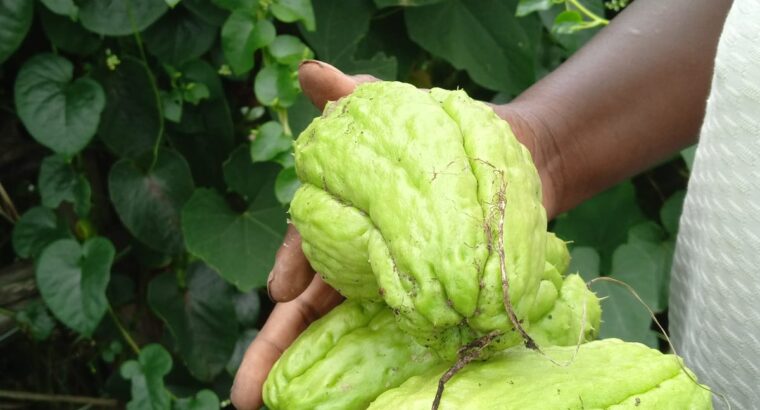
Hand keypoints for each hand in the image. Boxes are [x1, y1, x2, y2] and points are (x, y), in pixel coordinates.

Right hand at [230, 60, 556, 408]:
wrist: (512, 156)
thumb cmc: (438, 132)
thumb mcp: (390, 109)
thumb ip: (348, 96)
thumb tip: (310, 70)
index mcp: (339, 223)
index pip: (301, 253)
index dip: (288, 272)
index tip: (280, 292)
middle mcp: (358, 263)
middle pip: (306, 313)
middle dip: (273, 350)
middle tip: (245, 394)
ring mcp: (392, 287)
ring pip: (342, 336)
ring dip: (313, 373)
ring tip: (284, 407)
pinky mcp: (429, 301)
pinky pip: (398, 337)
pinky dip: (377, 368)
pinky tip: (366, 401)